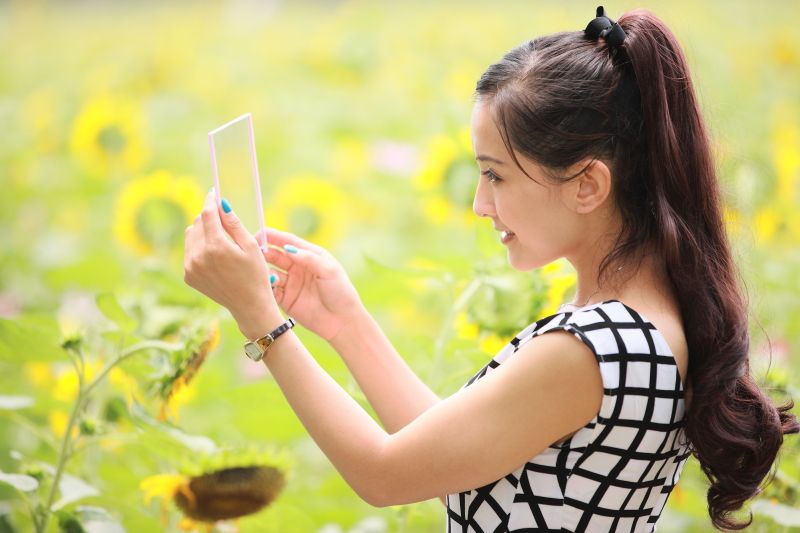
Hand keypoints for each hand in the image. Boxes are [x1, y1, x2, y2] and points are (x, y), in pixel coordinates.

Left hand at [184, 189, 278, 333]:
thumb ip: (234, 223)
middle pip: (197, 222)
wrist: (248, 305)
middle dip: (208, 217)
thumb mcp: (250, 246)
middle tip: (223, 220)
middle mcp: (198, 256)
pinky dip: (199, 246)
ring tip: (220, 239)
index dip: (210, 201)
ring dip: (202, 231)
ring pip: (190, 235)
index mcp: (216, 246)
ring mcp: (190, 267)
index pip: (207, 214)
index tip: (214, 193)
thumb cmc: (255, 274)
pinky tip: (215, 255)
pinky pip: (189, 251)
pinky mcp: (188, 275)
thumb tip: (221, 204)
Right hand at [256, 227, 363, 341]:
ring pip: (270, 272)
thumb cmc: (341, 292)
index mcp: (309, 256)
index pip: (288, 242)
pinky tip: (265, 286)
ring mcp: (290, 283)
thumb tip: (288, 248)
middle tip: (254, 253)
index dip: (273, 237)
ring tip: (265, 274)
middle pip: (276, 255)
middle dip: (264, 252)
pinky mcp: (285, 299)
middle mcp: (297, 268)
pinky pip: (270, 290)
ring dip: (264, 271)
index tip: (258, 234)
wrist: (342, 321)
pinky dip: (265, 287)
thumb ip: (309, 258)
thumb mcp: (329, 271)